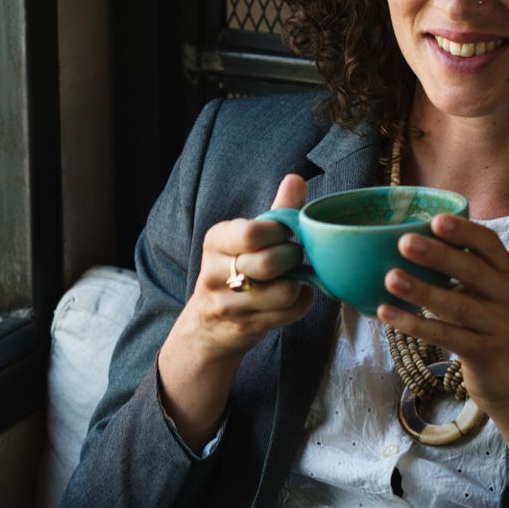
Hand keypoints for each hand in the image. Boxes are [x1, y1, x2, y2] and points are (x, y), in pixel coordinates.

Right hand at [157, 174, 315, 446]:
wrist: (208, 327)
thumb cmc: (235, 271)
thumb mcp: (246, 239)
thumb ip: (274, 211)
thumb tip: (296, 179)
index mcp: (216, 241)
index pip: (252, 232)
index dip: (281, 232)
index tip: (287, 234)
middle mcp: (215, 272)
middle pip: (269, 263)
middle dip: (293, 258)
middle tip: (295, 257)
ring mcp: (228, 304)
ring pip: (283, 292)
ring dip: (298, 284)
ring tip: (293, 278)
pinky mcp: (244, 328)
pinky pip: (289, 313)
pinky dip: (301, 304)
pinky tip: (294, 298)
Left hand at [378, 213, 508, 501]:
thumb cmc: (494, 333)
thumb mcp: (491, 298)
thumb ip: (466, 275)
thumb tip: (416, 243)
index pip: (490, 246)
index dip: (464, 231)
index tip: (436, 219)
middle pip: (472, 271)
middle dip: (438, 255)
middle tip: (404, 242)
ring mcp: (499, 326)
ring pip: (458, 305)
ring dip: (422, 291)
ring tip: (390, 278)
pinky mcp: (485, 354)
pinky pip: (447, 336)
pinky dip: (415, 325)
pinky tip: (388, 314)